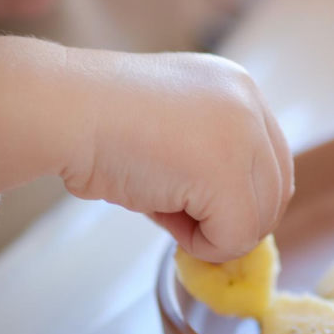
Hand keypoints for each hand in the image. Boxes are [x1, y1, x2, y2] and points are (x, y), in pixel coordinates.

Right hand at [62, 50, 293, 261]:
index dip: (240, 198)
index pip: (271, 162)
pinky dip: (203, 246)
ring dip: (214, 233)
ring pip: (259, 219)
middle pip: (275, 192)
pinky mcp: (225, 172)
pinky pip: (235, 237)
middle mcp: (250, 104)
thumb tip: (234, 222)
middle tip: (181, 218)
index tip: (198, 207)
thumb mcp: (174, 132)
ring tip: (165, 209)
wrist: (59, 110)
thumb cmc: (98, 123)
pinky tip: (164, 217)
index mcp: (238, 87)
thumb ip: (212, 161)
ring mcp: (243, 135)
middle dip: (231, 219)